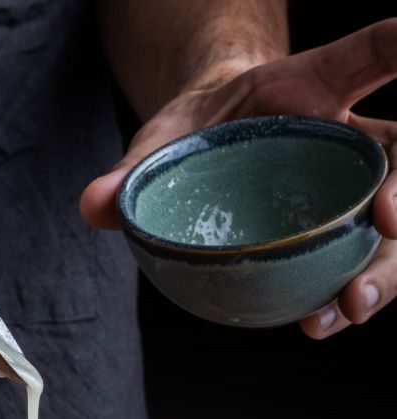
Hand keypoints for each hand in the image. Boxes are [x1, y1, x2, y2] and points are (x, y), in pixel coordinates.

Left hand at [81, 20, 396, 337]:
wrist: (211, 150)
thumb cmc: (199, 135)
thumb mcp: (165, 140)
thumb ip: (133, 169)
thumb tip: (93, 205)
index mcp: (314, 90)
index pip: (367, 55)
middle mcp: (346, 141)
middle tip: (386, 231)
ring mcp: (345, 192)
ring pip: (390, 226)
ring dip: (384, 270)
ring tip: (348, 307)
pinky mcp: (331, 236)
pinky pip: (353, 265)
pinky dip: (345, 297)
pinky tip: (319, 323)